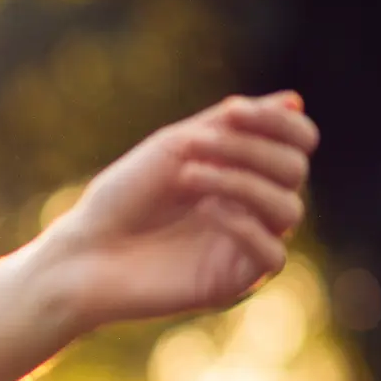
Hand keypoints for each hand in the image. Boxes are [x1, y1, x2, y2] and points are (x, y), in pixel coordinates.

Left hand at [43, 89, 318, 330]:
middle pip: (294, 170)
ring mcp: (246, 243)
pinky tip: (210, 214)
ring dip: (241, 183)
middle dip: (250, 149)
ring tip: (187, 177)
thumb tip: (294, 100)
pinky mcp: (234, 281)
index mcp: (243, 169)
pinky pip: (274, 256)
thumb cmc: (121, 198)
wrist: (84, 253)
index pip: (296, 142)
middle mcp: (252, 206)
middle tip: (194, 147)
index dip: (277, 122)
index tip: (231, 110)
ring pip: (288, 209)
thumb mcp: (174, 147)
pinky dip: (247, 228)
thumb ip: (232, 124)